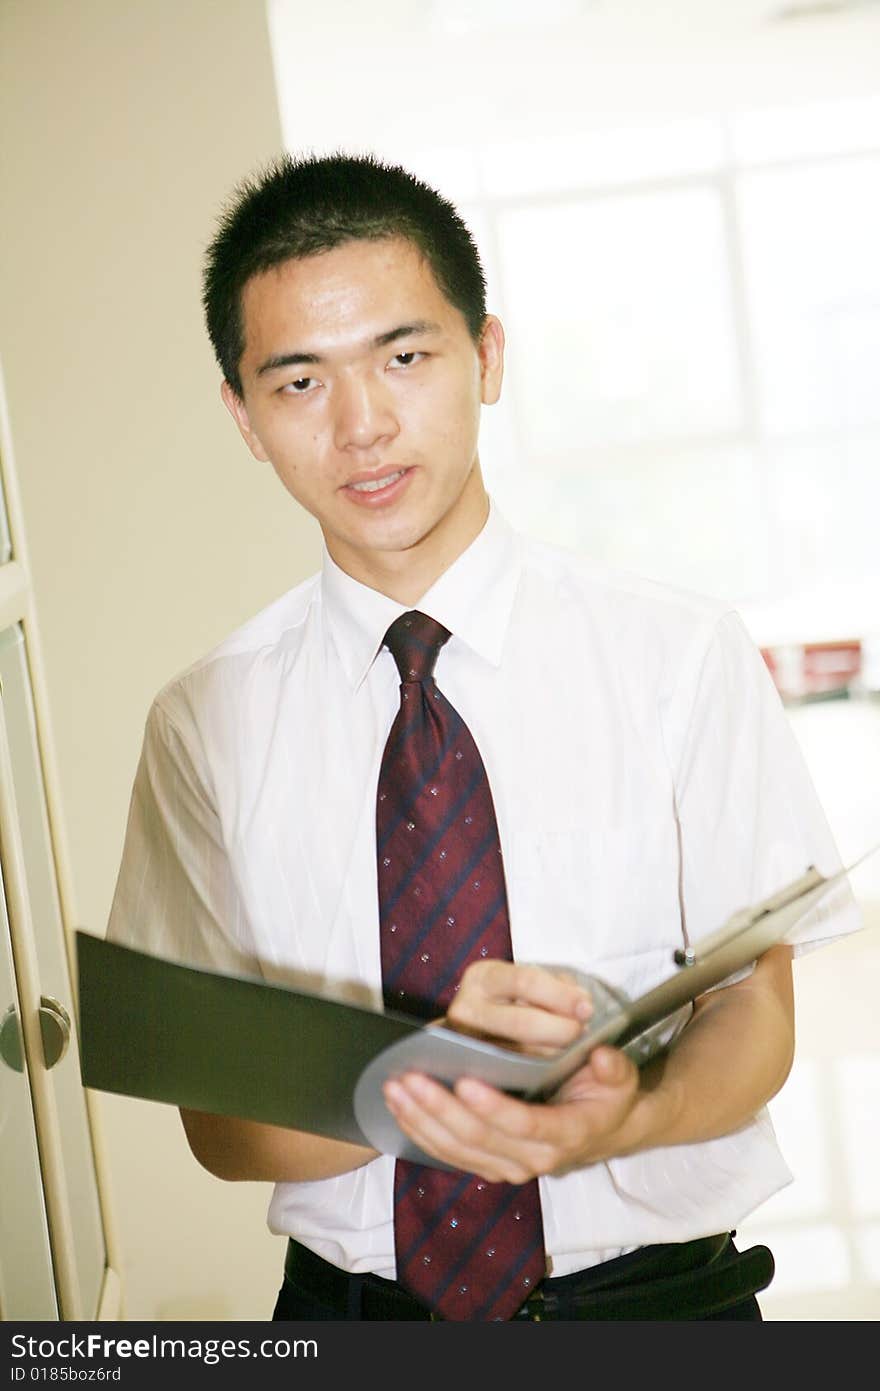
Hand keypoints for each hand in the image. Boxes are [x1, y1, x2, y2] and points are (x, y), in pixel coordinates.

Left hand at [383, 1043, 640, 1182]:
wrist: (603, 1129)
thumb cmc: (606, 1095)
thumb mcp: (621, 1076)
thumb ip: (613, 1067)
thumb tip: (601, 1055)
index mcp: (565, 1133)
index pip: (523, 1124)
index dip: (493, 1106)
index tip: (464, 1080)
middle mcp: (534, 1159)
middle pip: (478, 1138)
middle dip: (438, 1107)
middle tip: (408, 1077)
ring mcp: (508, 1166)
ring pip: (456, 1150)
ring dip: (421, 1119)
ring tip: (394, 1087)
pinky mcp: (489, 1165)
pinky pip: (448, 1155)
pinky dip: (420, 1132)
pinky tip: (398, 1107)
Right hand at [441, 958, 594, 1054]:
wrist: (479, 1024)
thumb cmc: (514, 998)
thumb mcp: (531, 982)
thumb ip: (559, 988)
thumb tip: (582, 1006)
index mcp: (483, 976)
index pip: (527, 982)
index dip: (561, 996)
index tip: (586, 1008)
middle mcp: (467, 1007)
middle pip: (523, 1022)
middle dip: (561, 1029)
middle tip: (582, 1032)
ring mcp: (467, 1041)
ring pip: (520, 1053)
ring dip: (555, 1052)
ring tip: (573, 1047)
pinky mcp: (473, 1068)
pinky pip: (513, 1073)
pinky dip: (540, 1068)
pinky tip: (556, 1064)